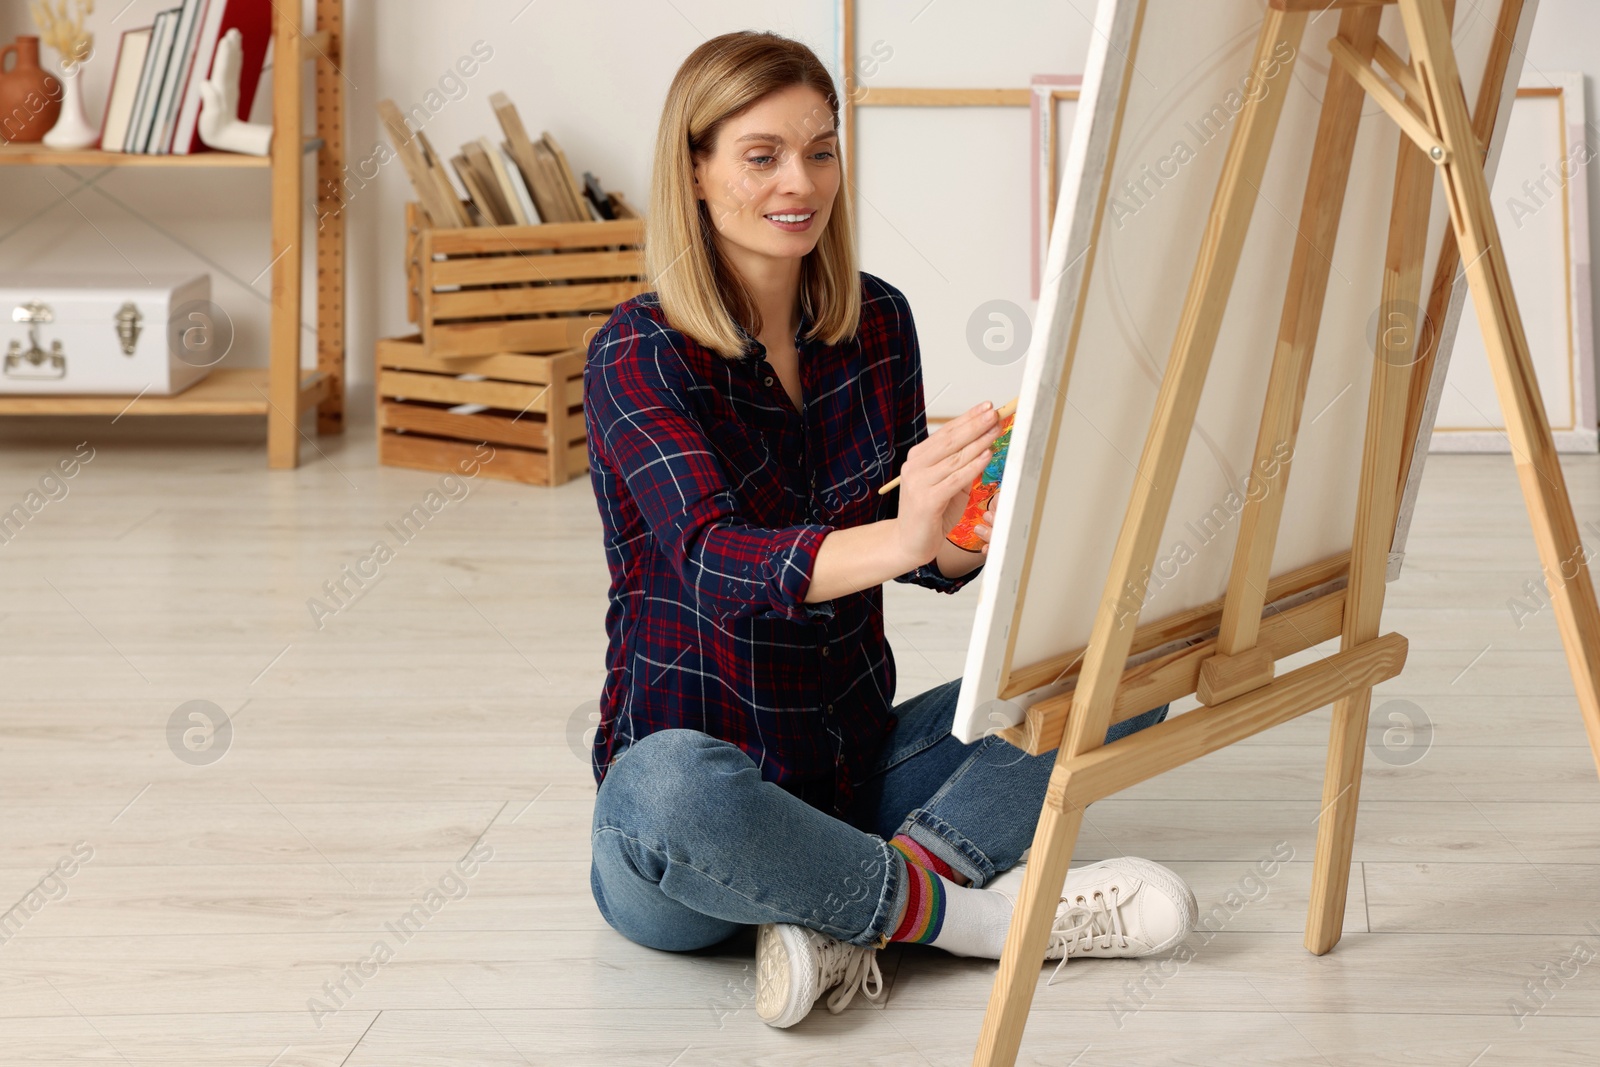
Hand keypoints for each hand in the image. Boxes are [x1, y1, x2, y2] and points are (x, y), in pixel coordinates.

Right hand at [892, 401, 1000, 567]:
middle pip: (950, 441)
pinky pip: (955, 479)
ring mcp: (919, 483)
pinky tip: (987, 455)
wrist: (910, 542)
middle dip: (975, 425)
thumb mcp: (949, 484)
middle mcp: (915, 467)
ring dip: (978, 442)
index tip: (986, 407)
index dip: (968, 419)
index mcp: (918, 458)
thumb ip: (961, 466)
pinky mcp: (927, 501)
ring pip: (954, 458)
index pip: (946, 433)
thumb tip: (985, 444)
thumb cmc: (931, 513)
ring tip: (996, 431)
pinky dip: (973, 467)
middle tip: (994, 413)